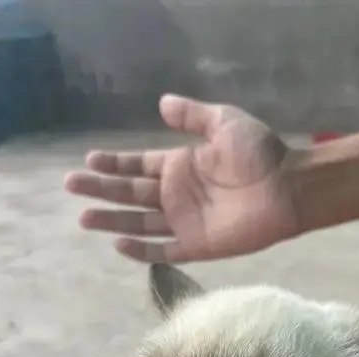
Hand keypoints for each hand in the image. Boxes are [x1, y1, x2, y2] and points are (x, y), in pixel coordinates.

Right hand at [64, 95, 303, 263]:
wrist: (287, 188)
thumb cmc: (259, 154)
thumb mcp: (224, 123)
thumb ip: (192, 117)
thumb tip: (162, 103)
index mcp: (180, 166)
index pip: (137, 166)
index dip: (113, 165)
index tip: (88, 161)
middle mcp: (176, 195)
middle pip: (130, 194)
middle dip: (101, 190)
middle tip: (71, 185)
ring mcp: (184, 223)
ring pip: (139, 222)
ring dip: (112, 220)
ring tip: (84, 217)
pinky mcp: (196, 246)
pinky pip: (163, 250)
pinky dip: (142, 250)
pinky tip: (118, 244)